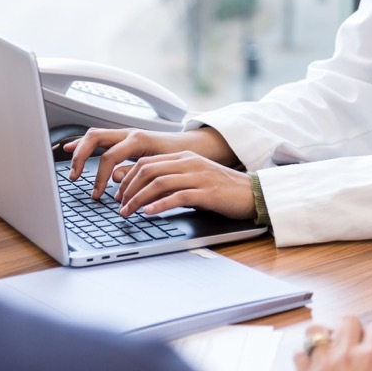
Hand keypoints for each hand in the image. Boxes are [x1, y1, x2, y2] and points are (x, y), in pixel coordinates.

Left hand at [111, 151, 256, 218]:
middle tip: (119, 205)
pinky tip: (149, 213)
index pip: (147, 162)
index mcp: (184, 157)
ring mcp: (199, 176)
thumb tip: (143, 191)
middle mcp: (189, 163)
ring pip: (159, 183)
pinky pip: (178, 196)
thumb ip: (171, 181)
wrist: (252, 192)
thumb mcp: (193, 179)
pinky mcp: (208, 192)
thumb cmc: (222, 188)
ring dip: (138, 198)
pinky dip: (160, 205)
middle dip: (128, 189)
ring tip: (128, 212)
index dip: (128, 178)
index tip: (119, 194)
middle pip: (148, 170)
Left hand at [285, 334, 371, 370]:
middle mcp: (346, 354)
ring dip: (322, 338)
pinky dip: (302, 357)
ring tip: (326, 345)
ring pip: (318, 332)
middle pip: (348, 321)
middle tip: (351, 337)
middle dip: (351, 327)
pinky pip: (298, 354)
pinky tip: (309, 362)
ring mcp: (324, 362)